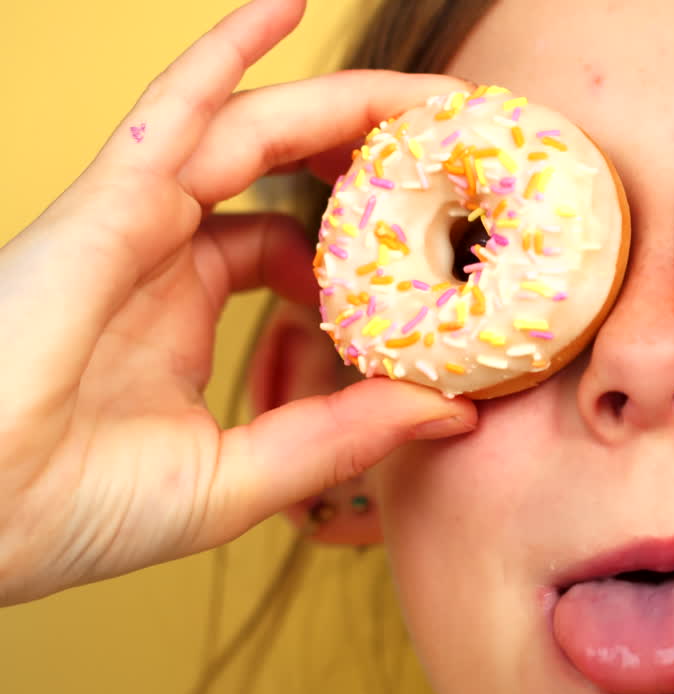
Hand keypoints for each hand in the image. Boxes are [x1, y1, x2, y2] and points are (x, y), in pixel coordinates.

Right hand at [0, 0, 475, 605]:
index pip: (292, 243)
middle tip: (456, 148)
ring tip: (430, 98)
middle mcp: (162, 251)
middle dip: (372, 153)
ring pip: (251, 130)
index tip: (447, 246)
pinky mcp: (107, 203)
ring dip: (339, 104)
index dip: (367, 237)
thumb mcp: (240, 477)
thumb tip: (450, 411)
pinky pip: (172, 107)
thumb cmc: (68, 514)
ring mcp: (134, 219)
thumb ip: (340, 437)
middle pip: (284, 173)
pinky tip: (287, 7)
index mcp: (183, 308)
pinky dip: (225, 53)